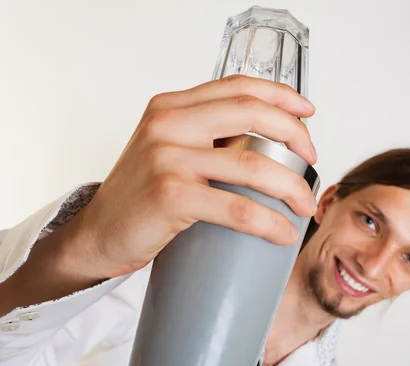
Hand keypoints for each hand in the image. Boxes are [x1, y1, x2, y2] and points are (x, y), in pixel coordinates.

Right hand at [67, 75, 317, 278]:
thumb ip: (202, 136)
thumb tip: (262, 144)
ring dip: (292, 187)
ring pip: (253, 166)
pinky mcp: (170, 195)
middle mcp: (168, 123)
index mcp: (170, 107)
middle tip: (312, 161)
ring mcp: (167, 158)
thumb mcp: (165, 149)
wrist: (97, 234)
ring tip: (304, 205)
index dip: (280, 96)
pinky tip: (283, 232)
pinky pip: (237, 208)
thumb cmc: (138, 196)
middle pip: (252, 114)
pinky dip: (268, 222)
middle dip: (295, 136)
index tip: (308, 113)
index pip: (237, 87)